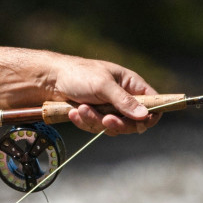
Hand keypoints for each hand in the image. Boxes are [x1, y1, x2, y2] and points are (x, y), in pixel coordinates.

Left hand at [47, 56, 161, 134]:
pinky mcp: (95, 117)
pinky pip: (96, 128)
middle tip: (105, 120)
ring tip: (81, 108)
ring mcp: (109, 109)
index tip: (141, 123)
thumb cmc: (79, 74)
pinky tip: (74, 112)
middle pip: (134, 122)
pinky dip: (85, 122)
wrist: (50, 80)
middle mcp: (123, 98)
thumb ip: (124, 101)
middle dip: (118, 123)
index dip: (151, 115)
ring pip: (113, 128)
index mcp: (131, 84)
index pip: (153, 103)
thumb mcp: (103, 85)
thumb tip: (144, 115)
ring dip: (95, 120)